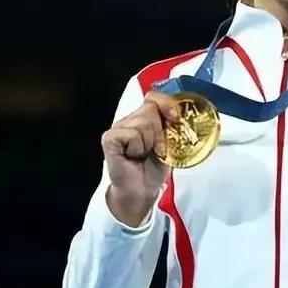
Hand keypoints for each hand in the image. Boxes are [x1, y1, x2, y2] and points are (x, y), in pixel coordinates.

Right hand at [100, 91, 180, 223]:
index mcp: (143, 118)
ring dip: (150, 142)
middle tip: (156, 149)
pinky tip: (133, 156)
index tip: (175, 118)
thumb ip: (170, 125)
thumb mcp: (169, 143)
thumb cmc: (154, 168)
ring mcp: (117, 128)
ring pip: (143, 122)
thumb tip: (177, 112)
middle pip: (150, 110)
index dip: (166, 104)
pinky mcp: (109, 138)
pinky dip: (137, 147)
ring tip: (144, 154)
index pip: (153, 97)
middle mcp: (129, 119)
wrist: (142, 190)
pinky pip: (132, 134)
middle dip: (160, 132)